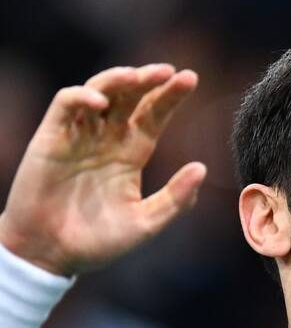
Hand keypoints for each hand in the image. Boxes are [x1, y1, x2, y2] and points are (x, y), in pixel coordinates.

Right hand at [0, 64, 206, 275]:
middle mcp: (106, 140)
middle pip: (130, 98)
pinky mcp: (51, 140)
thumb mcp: (146, 223)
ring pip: (98, 92)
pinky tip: (101, 102)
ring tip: (140, 77)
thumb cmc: (99, 242)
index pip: (153, 115)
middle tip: (170, 71)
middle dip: (149, 80)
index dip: (170, 97)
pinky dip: (81, 97)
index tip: (191, 79)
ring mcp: (78, 137)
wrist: (52, 256)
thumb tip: (202, 168)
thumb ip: (175, 199)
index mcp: (130, 154)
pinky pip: (65, 106)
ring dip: (118, 80)